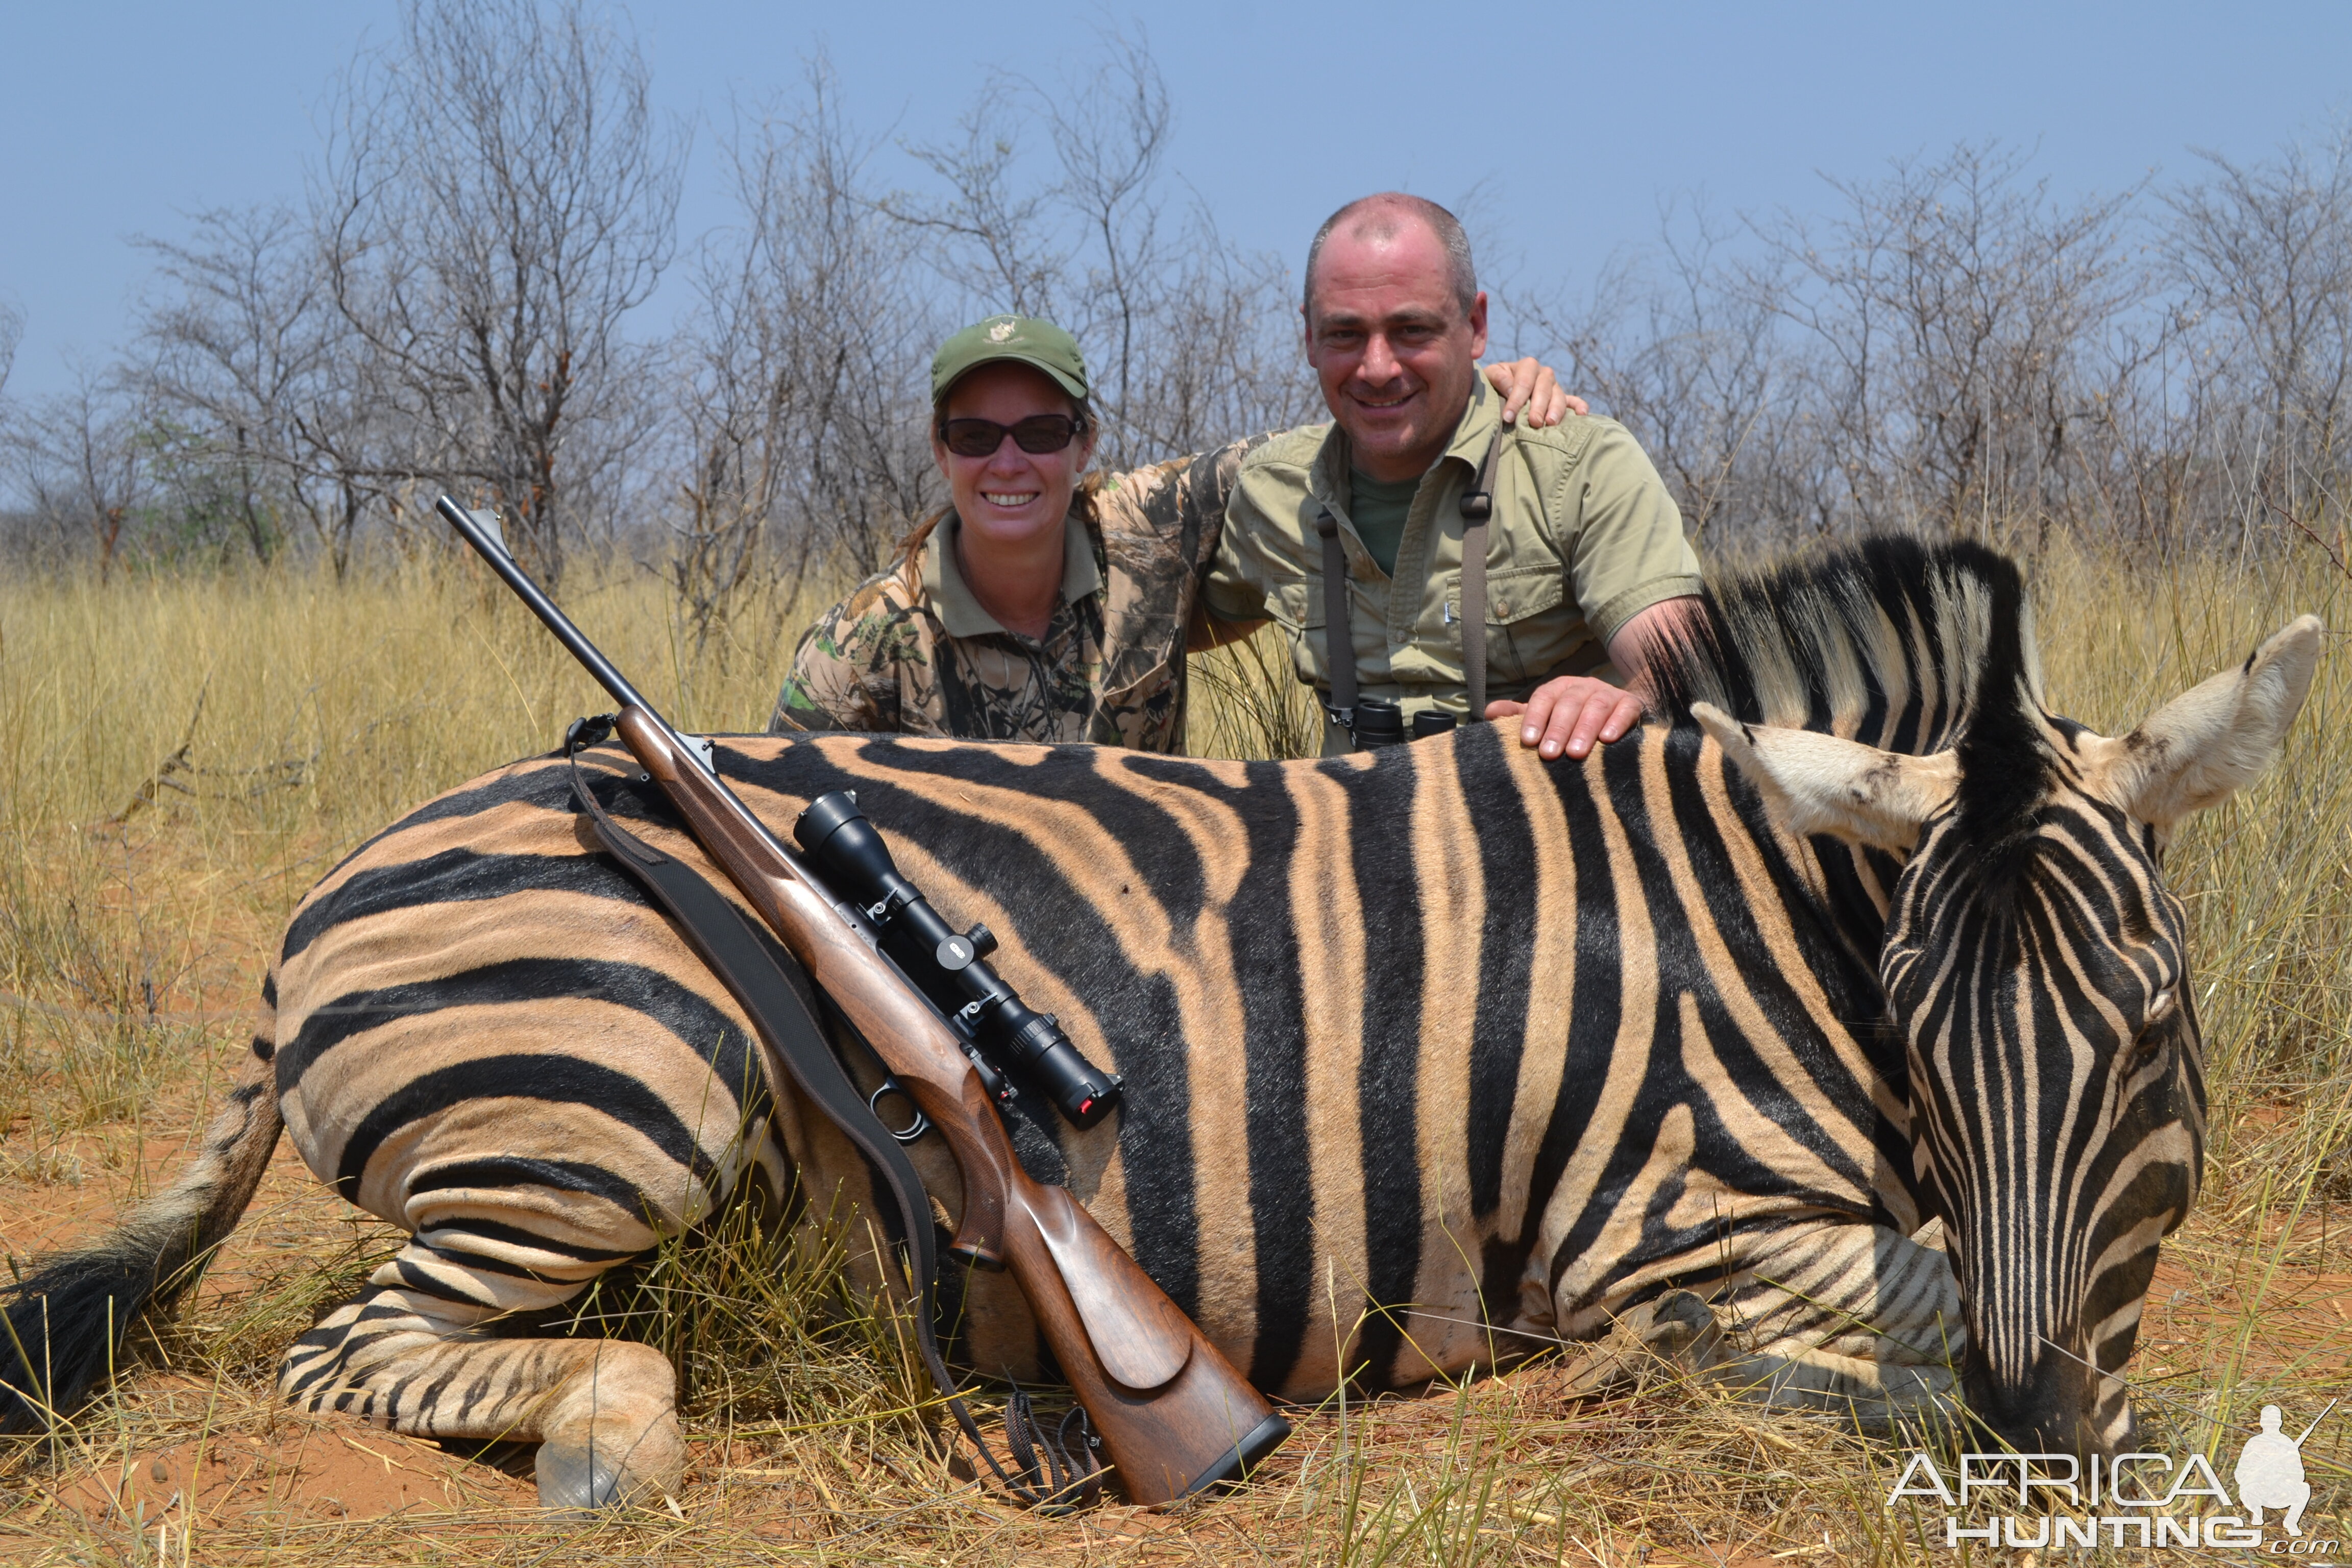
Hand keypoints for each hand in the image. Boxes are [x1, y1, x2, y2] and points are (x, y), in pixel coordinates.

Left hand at [1480, 358, 1588, 428]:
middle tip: (1534, 422)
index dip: (1516, 400)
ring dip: (1556, 409)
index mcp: (1528, 366)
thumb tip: (1511, 389)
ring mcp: (1555, 386)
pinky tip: (1582, 414)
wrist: (1502, 386)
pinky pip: (1574, 401)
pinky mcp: (1563, 398)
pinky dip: (1579, 407)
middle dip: (1538, 407)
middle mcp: (1544, 374)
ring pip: (1559, 396)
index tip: (1508, 417)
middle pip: (1544, 390)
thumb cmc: (1495, 382)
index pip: (1523, 383)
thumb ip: (1498, 378)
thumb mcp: (1491, 375)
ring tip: (1550, 423)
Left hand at [1486, 675, 1644, 759]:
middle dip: (1558, 728)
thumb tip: (1488, 712)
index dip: (1535, 717)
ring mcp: (1609, 694)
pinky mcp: (1632, 704)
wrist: (1618, 712)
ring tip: (1576, 753)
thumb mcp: (1546, 716)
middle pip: (1569, 703)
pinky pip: (1626, 710)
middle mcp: (1583, 687)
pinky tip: (1608, 739)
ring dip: (1585, 728)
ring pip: (1596, 706)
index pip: (1544, 698)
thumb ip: (1520, 716)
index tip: (1527, 741)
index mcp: (1559, 688)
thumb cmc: (1573, 720)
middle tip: (1549, 754)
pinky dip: (1617, 723)